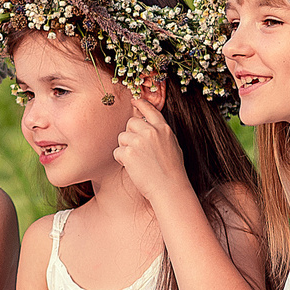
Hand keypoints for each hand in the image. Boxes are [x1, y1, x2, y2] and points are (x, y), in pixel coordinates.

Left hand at [112, 92, 188, 208]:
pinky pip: (117, 151)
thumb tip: (148, 126)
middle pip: (130, 123)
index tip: (134, 101)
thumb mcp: (172, 145)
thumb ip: (160, 134)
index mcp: (163, 129)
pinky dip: (121, 160)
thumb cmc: (171, 171)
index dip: (141, 104)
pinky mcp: (129, 153)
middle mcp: (151, 132)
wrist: (169, 188)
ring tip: (138, 161)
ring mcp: (139, 141)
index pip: (150, 110)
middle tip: (136, 149)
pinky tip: (132, 167)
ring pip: (122, 137)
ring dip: (125, 148)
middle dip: (130, 134)